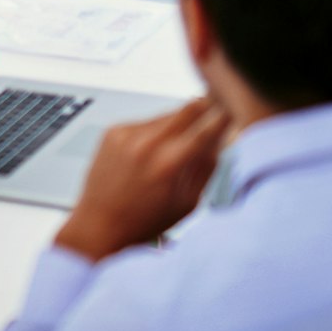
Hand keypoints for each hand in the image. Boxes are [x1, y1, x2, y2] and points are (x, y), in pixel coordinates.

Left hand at [52, 97, 229, 262]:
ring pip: (166, 115)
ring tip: (175, 148)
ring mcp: (127, 134)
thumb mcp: (187, 202)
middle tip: (214, 108)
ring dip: (179, 122)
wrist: (100, 223)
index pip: (205, 128)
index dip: (222, 116)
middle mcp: (147, 143)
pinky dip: (155, 131)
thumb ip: (206, 167)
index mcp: (169, 163)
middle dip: (204, 108)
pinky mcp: (113, 131)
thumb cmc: (144, 220)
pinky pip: (145, 122)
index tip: (231, 109)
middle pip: (187, 109)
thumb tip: (220, 138)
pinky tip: (151, 153)